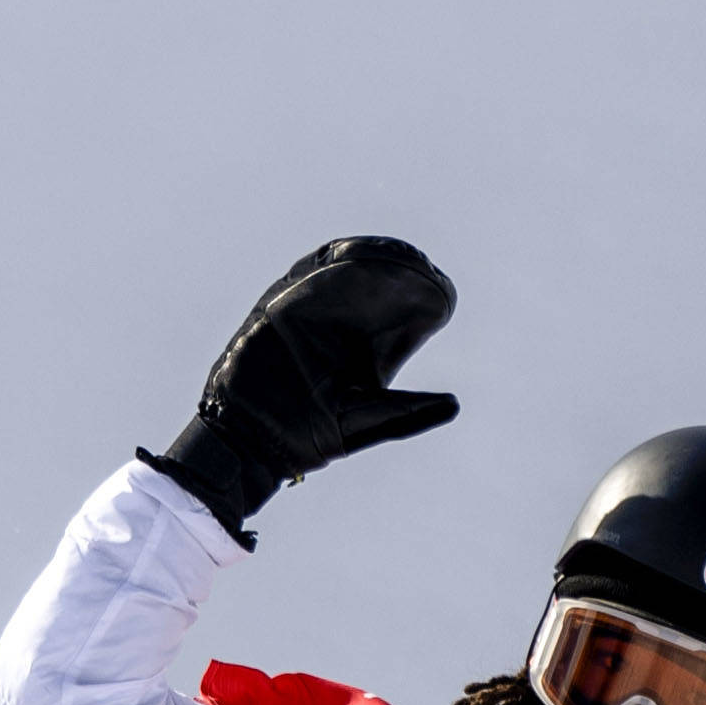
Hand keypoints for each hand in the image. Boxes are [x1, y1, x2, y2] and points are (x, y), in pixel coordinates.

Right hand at [146, 237, 461, 543]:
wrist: (252, 445)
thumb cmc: (306, 438)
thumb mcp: (367, 422)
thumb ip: (409, 413)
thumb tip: (452, 405)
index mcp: (359, 344)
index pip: (394, 303)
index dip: (418, 292)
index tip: (441, 297)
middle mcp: (333, 322)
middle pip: (371, 277)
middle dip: (398, 267)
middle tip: (423, 269)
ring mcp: (301, 310)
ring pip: (339, 268)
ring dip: (368, 258)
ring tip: (398, 259)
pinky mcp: (274, 309)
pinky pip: (302, 277)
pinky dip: (327, 267)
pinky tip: (353, 261)